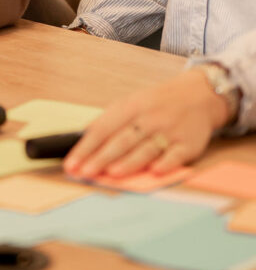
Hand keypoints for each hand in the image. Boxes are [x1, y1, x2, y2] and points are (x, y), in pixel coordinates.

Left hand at [63, 70, 229, 178]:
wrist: (198, 95)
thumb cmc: (157, 103)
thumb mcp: (131, 103)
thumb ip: (110, 121)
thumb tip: (83, 140)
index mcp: (130, 107)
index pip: (103, 128)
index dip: (86, 147)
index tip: (72, 163)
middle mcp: (149, 118)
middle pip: (122, 140)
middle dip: (102, 157)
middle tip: (85, 172)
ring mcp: (169, 131)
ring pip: (146, 149)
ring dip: (129, 162)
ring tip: (111, 173)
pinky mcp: (188, 144)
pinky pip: (175, 156)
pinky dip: (165, 164)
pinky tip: (155, 172)